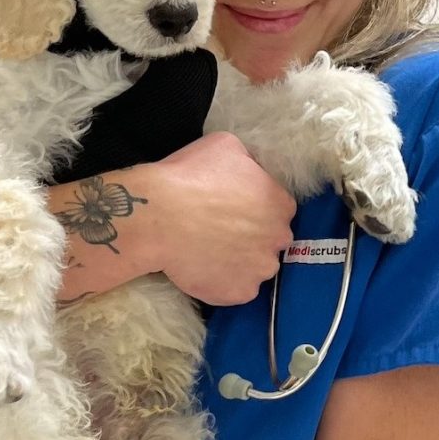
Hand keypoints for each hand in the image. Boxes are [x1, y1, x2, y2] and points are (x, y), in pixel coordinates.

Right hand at [150, 132, 295, 305]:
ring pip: (255, 266)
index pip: (278, 207)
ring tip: (209, 249)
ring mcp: (259, 270)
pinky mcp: (238, 294)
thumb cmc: (191, 176)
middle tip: (220, 227)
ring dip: (239, 260)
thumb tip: (250, 169)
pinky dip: (223, 280)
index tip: (234, 206)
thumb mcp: (227, 145)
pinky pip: (236, 288)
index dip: (256, 206)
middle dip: (252, 234)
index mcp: (280, 203)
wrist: (158, 216)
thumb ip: (249, 161)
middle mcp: (278, 239)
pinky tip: (202, 266)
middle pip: (270, 238)